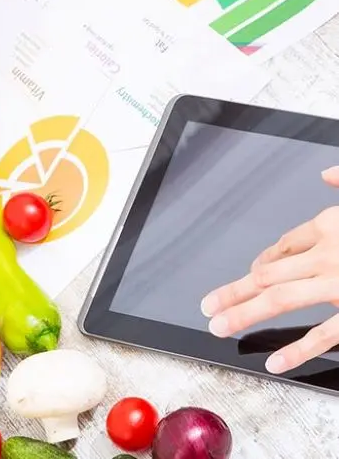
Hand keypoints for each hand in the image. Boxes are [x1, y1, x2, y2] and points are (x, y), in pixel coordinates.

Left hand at [200, 166, 338, 374]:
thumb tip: (327, 172)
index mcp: (332, 225)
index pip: (283, 246)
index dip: (260, 263)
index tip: (246, 275)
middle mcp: (329, 253)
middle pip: (268, 274)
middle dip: (234, 291)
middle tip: (207, 305)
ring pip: (280, 299)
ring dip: (245, 313)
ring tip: (218, 326)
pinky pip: (326, 332)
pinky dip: (299, 349)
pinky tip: (276, 361)